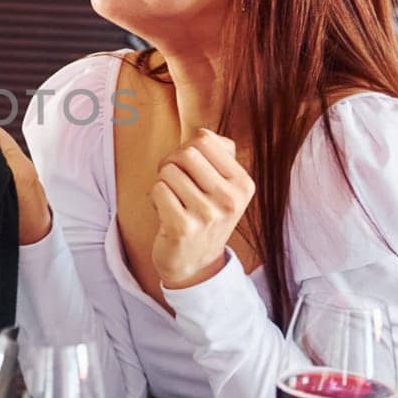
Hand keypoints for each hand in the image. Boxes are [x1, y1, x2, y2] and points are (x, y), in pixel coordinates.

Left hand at [149, 128, 254, 291]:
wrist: (196, 265)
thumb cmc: (204, 216)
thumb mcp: (223, 187)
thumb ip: (217, 155)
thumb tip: (202, 132)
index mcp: (243, 184)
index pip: (204, 139)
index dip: (186, 148)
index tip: (187, 168)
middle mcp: (230, 199)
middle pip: (186, 153)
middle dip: (171, 163)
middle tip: (172, 182)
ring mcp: (208, 215)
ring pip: (168, 171)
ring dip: (162, 183)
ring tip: (172, 200)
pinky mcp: (183, 227)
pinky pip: (158, 189)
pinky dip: (154, 197)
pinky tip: (164, 212)